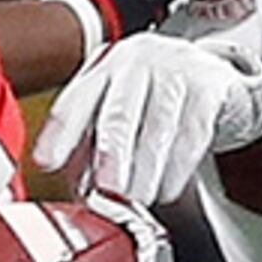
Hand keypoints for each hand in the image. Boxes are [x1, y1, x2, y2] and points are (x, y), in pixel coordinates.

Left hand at [32, 25, 261, 204]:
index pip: (76, 101)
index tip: (46, 162)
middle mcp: (137, 61)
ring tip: (137, 199)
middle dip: (110, 156)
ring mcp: (175, 69)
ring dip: (145, 172)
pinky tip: (167, 189)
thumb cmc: (159, 98)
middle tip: (106, 190)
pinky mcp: (210, 86)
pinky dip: (177, 169)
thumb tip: (80, 188)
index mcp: (105, 68)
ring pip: (156, 128)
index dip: (60, 134)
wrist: (216, 74)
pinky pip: (191, 134)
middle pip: (117, 113)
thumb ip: (95, 145)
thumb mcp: (121, 111)